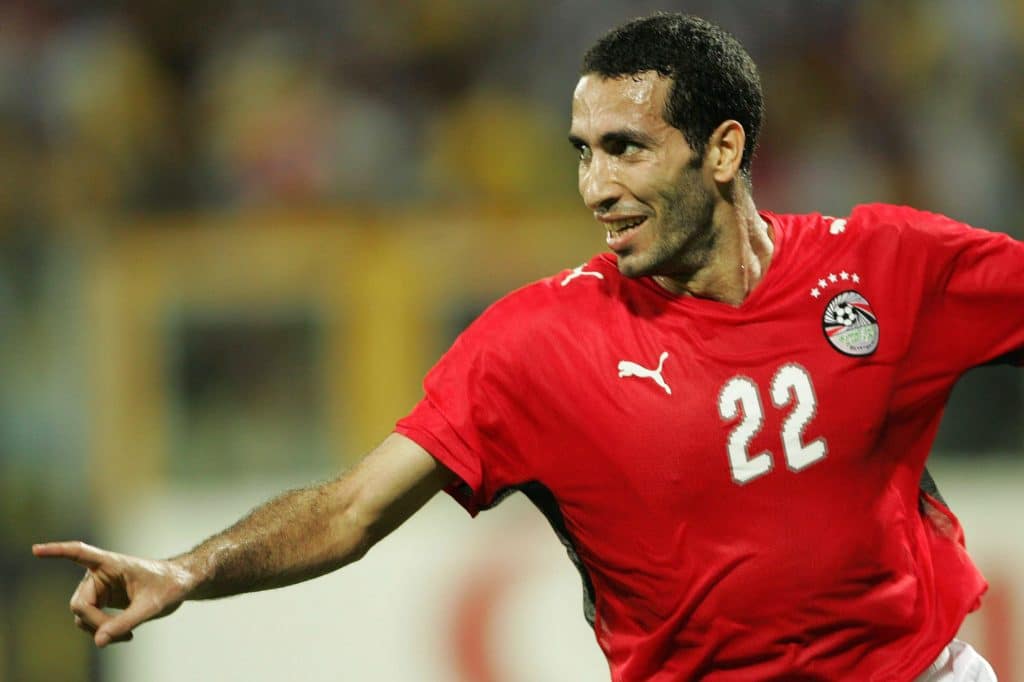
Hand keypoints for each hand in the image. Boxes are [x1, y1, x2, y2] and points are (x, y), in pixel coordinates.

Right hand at [32, 541, 193, 646]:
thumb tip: (98, 642)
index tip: (36, 550)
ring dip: (99, 629)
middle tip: (121, 634)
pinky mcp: (101, 600)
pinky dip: (102, 631)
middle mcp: (99, 573)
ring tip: (126, 635)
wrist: (180, 585)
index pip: (79, 553)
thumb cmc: (170, 586)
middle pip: (80, 603)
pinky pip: (90, 621)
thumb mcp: (151, 606)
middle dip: (96, 622)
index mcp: (111, 562)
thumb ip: (125, 623)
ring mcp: (99, 587)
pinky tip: (124, 635)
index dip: (56, 552)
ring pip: (82, 615)